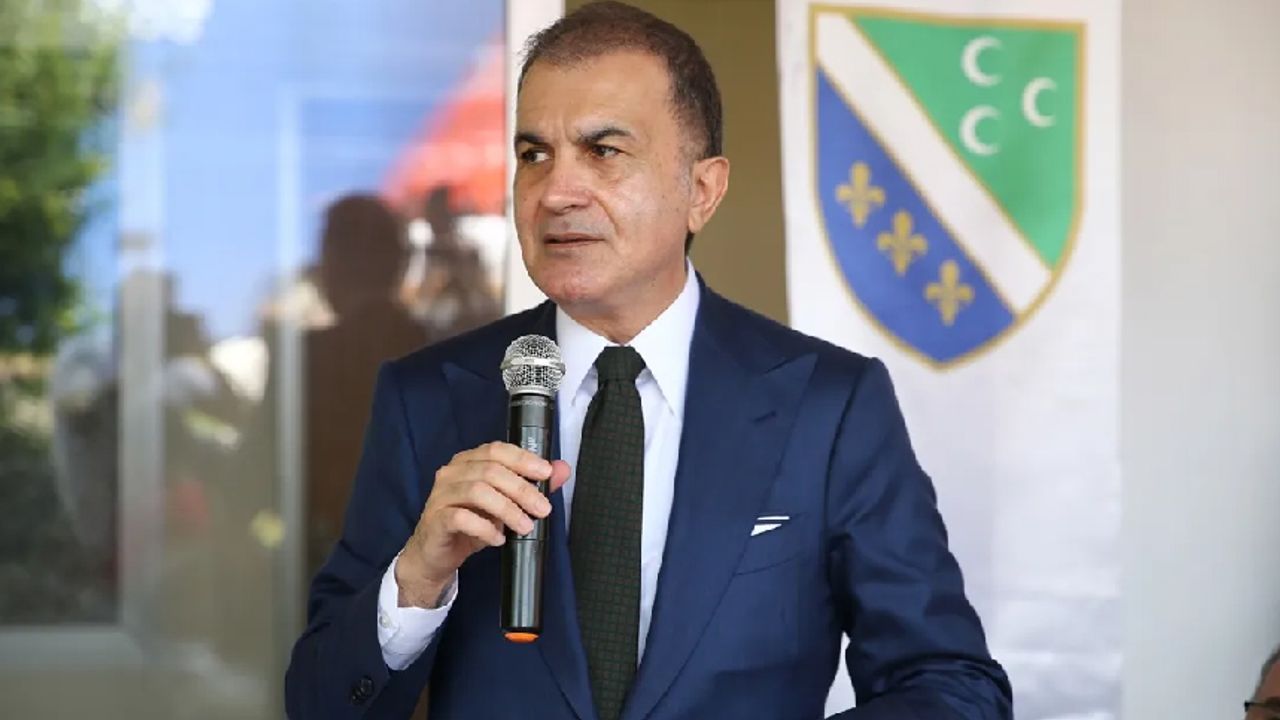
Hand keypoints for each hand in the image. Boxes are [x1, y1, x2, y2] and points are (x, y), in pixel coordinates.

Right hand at [396, 442, 569, 607]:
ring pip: (477, 491)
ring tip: (525, 526)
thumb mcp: (503, 505)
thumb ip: (531, 485)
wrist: (435, 555)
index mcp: (468, 462)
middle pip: (490, 471)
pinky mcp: (435, 519)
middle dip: (522, 489)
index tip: (546, 473)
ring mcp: (440, 495)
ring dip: (507, 509)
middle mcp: (451, 473)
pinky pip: (461, 518)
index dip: (523, 459)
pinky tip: (498, 539)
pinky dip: (485, 528)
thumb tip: (561, 470)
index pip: (496, 450)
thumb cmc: (469, 525)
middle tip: (542, 509)